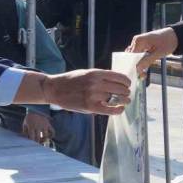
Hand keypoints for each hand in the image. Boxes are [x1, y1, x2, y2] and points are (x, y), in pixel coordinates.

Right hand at [15, 69, 130, 115]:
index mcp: (96, 73)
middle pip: (120, 88)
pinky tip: (120, 109)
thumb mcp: (87, 73)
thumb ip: (102, 77)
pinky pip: (109, 109)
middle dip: (126, 92)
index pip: (119, 77)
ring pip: (117, 99)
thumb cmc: (72, 80)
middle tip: (126, 94)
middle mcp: (95, 83)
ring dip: (124, 100)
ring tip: (125, 101)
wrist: (55, 89)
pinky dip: (118, 110)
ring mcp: (93, 95)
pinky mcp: (90, 107)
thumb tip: (119, 82)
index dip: (127, 82)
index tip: (128, 84)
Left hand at [22, 111, 54, 144]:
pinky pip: (52, 131)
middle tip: (36, 144)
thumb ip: (25, 133)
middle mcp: (38, 126)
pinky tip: (49, 137)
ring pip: (45, 136)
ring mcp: (44, 125)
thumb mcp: (25, 125)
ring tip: (42, 140)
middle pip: (38, 138)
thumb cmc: (29, 119)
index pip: (32, 137)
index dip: (32, 142)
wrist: (35, 109)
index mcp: (31, 126)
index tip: (32, 144)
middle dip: (37, 142)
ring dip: (44, 140)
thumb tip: (26, 140)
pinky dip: (52, 135)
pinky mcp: (48, 124)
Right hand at [127, 27, 177, 76]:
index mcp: (138, 40)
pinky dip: (141, 62)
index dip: (134, 66)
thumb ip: (147, 61)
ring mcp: (139, 43)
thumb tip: (137, 69)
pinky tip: (144, 70)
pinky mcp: (142, 46)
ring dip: (138, 66)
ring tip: (144, 74)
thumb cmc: (168, 42)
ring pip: (134, 58)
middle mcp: (136, 41)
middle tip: (143, 76)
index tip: (139, 75)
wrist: (175, 36)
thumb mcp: (159, 53)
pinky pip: (138, 56)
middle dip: (136, 67)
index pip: (131, 56)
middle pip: (131, 57)